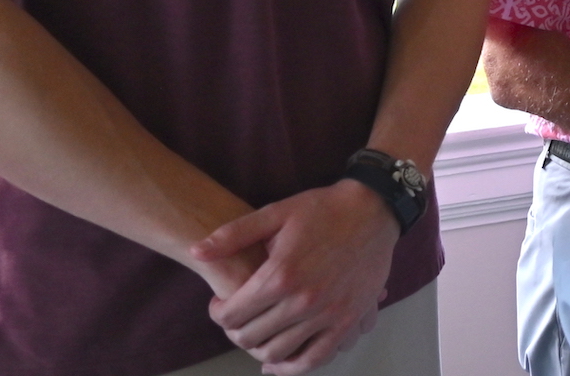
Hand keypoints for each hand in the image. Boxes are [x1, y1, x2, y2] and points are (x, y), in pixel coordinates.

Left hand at [192, 180, 400, 374]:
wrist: (373, 210)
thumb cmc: (322, 209)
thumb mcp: (276, 213)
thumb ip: (234, 234)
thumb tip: (196, 251)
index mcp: (280, 275)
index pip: (231, 315)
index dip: (218, 312)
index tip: (220, 303)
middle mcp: (303, 301)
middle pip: (250, 337)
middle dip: (234, 331)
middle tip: (238, 318)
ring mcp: (328, 315)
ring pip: (278, 353)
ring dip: (258, 350)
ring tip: (257, 335)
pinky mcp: (348, 322)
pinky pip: (315, 359)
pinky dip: (293, 368)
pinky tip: (279, 362)